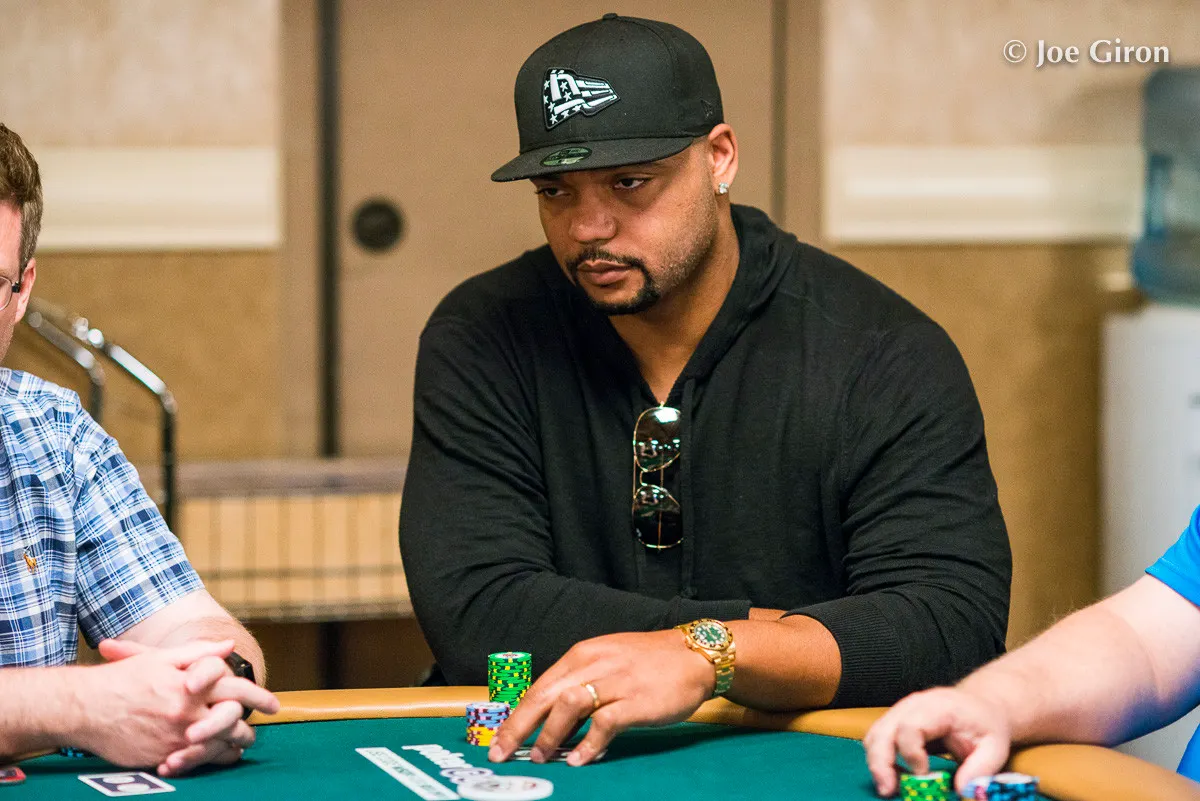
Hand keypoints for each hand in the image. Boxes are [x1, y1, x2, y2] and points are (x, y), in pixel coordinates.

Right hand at [90, 639, 279, 776]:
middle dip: (247, 729)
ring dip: (230, 747)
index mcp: (192, 687)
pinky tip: (209, 756)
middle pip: (234, 725)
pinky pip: (194, 764)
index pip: (238, 691)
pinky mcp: (161, 759)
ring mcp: (175, 739)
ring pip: (218, 749)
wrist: (83, 708)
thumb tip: (228, 646)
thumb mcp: (160, 658)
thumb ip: (198, 653)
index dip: (260, 697)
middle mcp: (187, 714)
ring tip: (236, 746)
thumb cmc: (123, 679)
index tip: (274, 704)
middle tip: (253, 731)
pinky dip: (205, 760)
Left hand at [488, 630, 714, 766]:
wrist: (694, 655)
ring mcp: (615, 681)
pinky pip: (604, 723)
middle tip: (500, 753)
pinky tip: (579, 760)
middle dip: (518, 727)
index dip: (516, 716)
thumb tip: (552, 725)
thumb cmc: (648, 663)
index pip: (539, 687)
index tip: (499, 739)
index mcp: (582, 655)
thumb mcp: (607, 665)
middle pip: (544, 696)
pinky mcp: (636, 700)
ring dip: (549, 735)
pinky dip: (588, 744)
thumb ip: (580, 688)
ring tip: (541, 757)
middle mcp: (593, 664)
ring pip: (568, 705)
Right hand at [862, 687, 1011, 796]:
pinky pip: (876, 738)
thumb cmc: (985, 724)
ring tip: (888, 788)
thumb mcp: (994, 747)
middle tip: (888, 790)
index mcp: (937, 707)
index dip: (911, 753)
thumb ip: (980, 770)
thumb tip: (962, 792)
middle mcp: (912, 705)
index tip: (923, 776)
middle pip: (883, 730)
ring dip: (876, 763)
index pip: (911, 727)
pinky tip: (892, 777)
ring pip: (874, 735)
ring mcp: (900, 711)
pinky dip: (879, 759)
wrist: (980, 705)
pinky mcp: (894, 721)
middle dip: (881, 762)